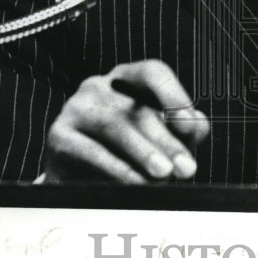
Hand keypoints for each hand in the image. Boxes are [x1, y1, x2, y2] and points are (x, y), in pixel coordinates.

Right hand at [42, 59, 209, 182]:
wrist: (74, 175)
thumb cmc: (123, 150)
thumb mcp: (156, 136)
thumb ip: (181, 129)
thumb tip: (198, 126)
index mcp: (125, 78)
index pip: (153, 72)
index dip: (175, 95)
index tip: (191, 128)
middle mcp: (99, 87)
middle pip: (138, 108)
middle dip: (167, 141)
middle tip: (187, 169)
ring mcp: (75, 108)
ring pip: (116, 126)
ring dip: (144, 152)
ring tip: (164, 175)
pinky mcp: (59, 135)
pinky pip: (92, 152)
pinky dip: (118, 170)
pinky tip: (137, 184)